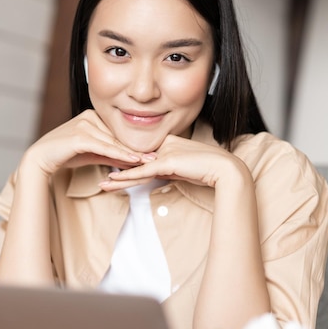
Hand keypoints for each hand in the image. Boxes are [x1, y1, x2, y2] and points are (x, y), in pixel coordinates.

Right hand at [23, 110, 145, 176]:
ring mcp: (84, 124)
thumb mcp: (92, 154)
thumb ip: (111, 154)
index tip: (152, 152)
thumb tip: (132, 160)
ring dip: (132, 153)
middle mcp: (89, 116)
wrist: (41, 158)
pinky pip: (104, 146)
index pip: (118, 132)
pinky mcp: (80, 135)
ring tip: (149, 161)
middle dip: (137, 148)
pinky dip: (120, 154)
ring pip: (113, 142)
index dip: (134, 143)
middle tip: (157, 157)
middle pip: (117, 136)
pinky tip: (133, 160)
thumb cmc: (65, 155)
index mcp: (93, 116)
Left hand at [100, 134, 248, 190]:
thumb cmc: (208, 170)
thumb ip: (168, 170)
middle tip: (103, 180)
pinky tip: (115, 181)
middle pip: (137, 162)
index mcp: (168, 143)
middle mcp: (164, 145)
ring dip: (118, 178)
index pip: (143, 158)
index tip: (114, 174)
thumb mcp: (184, 168)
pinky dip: (128, 177)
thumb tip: (155, 175)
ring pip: (136, 167)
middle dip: (118, 172)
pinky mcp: (167, 162)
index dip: (128, 167)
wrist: (224, 169)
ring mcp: (165, 152)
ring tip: (103, 184)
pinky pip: (143, 172)